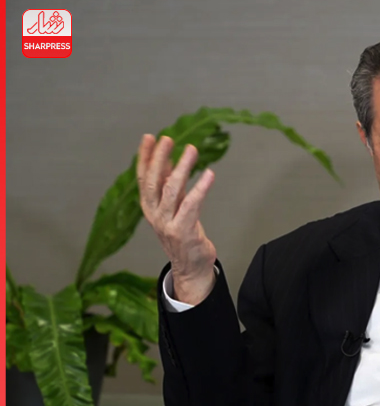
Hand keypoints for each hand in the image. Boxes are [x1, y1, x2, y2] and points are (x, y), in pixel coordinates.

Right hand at [137, 134, 216, 304]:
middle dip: (159, 158)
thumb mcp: (173, 207)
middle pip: (153, 182)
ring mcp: (167, 223)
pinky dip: (201, 187)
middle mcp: (154, 214)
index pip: (143, 178)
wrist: (190, 267)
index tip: (149, 137)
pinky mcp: (183, 230)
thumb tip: (169, 160)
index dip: (145, 157)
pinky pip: (192, 204)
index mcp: (149, 207)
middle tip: (167, 139)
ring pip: (171, 190)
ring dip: (182, 168)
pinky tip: (209, 174)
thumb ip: (170, 185)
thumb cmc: (183, 234)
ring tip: (191, 150)